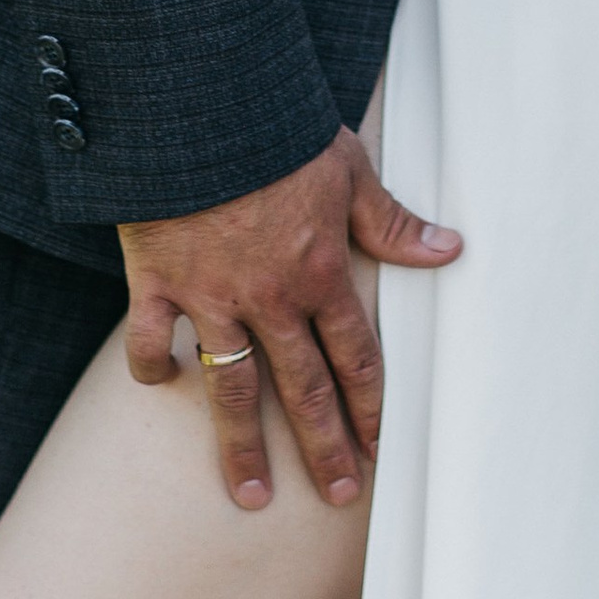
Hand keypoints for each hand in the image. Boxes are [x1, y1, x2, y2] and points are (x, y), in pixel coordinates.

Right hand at [117, 123, 459, 510]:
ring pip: (232, 389)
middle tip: (336, 495)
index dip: (369, 406)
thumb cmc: (280, 128)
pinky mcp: (158, 281)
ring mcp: (210, 295)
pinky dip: (151, 367)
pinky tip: (161, 386)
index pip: (355, 356)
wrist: (203, 102)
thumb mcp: (349, 169)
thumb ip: (391, 222)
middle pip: (303, 389)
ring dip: (243, 448)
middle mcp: (270, 296)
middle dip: (323, 448)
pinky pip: (149, 341)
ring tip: (251, 496)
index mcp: (320, 271)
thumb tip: (449, 249)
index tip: (377, 448)